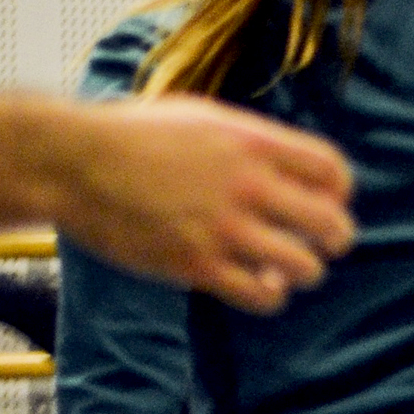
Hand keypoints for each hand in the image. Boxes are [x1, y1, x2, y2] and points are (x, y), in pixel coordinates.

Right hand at [54, 99, 355, 315]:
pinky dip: (270, 295)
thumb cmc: (130, 134)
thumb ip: (248, 140)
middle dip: (336, 237)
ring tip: (288, 269)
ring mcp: (223, 228)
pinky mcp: (196, 266)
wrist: (73, 162)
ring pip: (303, 266)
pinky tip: (259, 286)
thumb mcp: (201, 117)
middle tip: (326, 244)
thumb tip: (283, 159)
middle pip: (331, 222)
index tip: (331, 200)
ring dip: (304, 271)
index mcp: (253, 141)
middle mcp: (247, 184)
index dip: (340, 190)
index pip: (333, 169)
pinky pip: (261, 295)